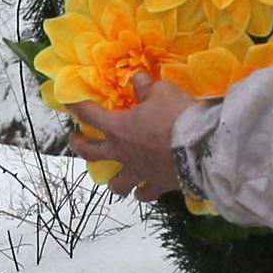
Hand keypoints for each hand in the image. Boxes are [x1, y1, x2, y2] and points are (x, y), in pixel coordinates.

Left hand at [66, 79, 197, 201]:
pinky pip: (146, 193)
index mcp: (118, 128)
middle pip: (91, 153)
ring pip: (117, 184)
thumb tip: (139, 79)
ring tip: (113, 179)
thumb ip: (147, 87)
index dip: (77, 108)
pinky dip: (143, 192)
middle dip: (80, 145)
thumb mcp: (163, 92)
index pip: (90, 115)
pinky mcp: (158, 185)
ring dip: (113, 181)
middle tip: (76, 140)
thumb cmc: (178, 115)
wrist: (202, 147)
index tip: (69, 104)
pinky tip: (142, 191)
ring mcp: (139, 172)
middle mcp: (123, 153)